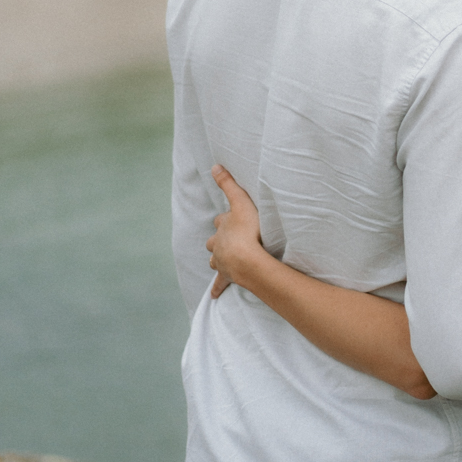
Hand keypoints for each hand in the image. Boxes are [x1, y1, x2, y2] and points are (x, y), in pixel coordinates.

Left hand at [206, 165, 263, 298]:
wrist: (247, 259)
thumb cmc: (248, 230)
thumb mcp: (241, 202)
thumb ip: (229, 184)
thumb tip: (214, 166)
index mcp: (222, 227)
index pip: (221, 220)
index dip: (226, 219)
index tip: (231, 218)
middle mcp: (218, 244)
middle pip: (214, 241)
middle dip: (219, 240)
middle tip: (228, 240)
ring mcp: (222, 261)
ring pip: (215, 259)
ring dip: (218, 258)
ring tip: (224, 259)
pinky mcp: (227, 276)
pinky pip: (220, 284)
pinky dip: (217, 288)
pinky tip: (214, 295)